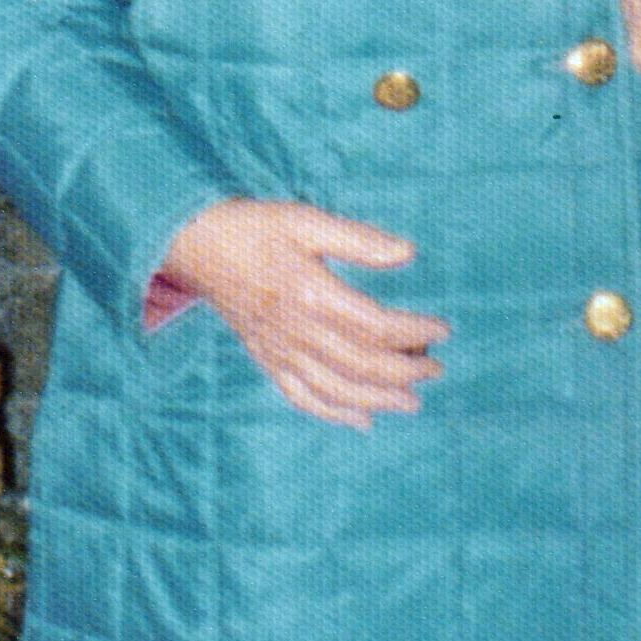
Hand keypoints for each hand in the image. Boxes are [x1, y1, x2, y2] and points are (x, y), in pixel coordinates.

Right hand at [161, 198, 447, 430]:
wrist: (197, 245)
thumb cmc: (256, 228)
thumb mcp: (307, 220)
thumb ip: (359, 241)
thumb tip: (408, 253)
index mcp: (312, 294)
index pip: (376, 326)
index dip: (414, 331)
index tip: (443, 329)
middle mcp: (297, 331)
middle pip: (362, 364)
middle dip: (405, 371)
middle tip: (436, 369)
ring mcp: (279, 351)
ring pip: (337, 389)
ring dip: (378, 400)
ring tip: (412, 402)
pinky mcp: (266, 360)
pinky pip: (302, 397)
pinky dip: (333, 413)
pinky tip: (361, 420)